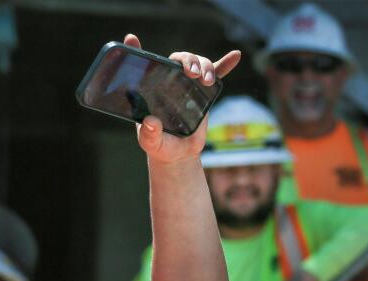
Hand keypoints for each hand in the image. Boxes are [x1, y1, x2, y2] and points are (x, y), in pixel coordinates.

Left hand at [125, 34, 240, 163]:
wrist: (178, 154)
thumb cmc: (159, 145)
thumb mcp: (151, 143)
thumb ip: (149, 135)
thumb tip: (150, 123)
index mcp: (152, 88)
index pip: (144, 66)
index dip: (136, 50)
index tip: (131, 39)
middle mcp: (169, 81)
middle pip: (179, 60)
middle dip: (187, 60)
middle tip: (191, 73)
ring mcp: (188, 85)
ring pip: (198, 64)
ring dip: (204, 66)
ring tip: (206, 80)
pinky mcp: (203, 92)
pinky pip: (216, 74)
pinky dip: (224, 64)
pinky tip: (235, 56)